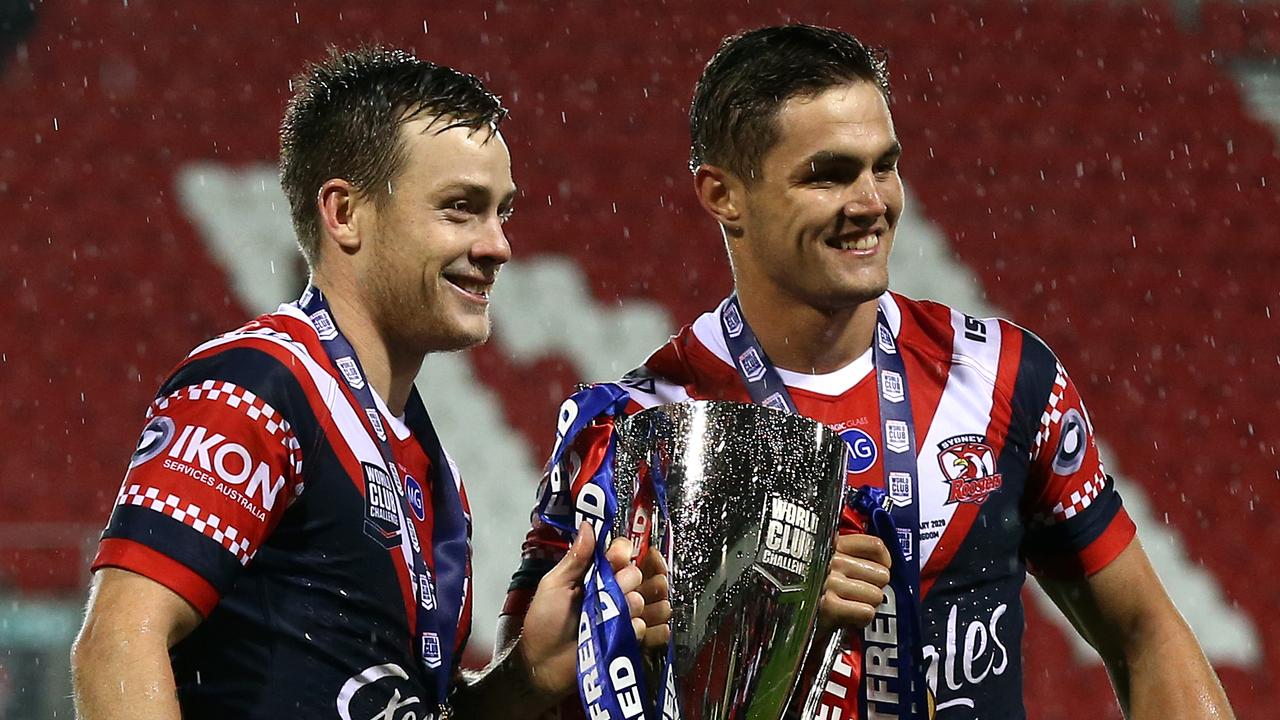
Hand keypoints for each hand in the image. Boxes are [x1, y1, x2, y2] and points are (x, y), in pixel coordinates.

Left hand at [514, 523, 665, 698]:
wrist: (544, 666)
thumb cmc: (544, 623)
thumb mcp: (554, 585)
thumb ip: (575, 558)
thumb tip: (588, 525)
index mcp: (598, 574)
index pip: (626, 553)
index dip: (625, 554)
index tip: (617, 559)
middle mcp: (618, 592)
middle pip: (646, 574)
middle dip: (632, 581)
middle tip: (615, 592)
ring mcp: (628, 617)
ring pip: (657, 601)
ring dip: (640, 607)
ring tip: (621, 616)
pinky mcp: (634, 641)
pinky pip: (658, 630)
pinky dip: (648, 630)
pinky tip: (631, 632)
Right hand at [817, 532, 891, 633]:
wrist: (780, 618)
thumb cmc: (808, 590)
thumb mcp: (823, 562)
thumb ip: (851, 556)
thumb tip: (884, 565)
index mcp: (832, 545)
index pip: (875, 545)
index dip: (883, 562)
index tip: (878, 570)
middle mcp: (831, 560)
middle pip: (882, 574)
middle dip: (873, 588)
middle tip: (856, 595)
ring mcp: (830, 582)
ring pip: (876, 595)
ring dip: (866, 605)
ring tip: (848, 606)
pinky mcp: (829, 607)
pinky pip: (867, 612)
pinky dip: (860, 619)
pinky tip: (847, 618)